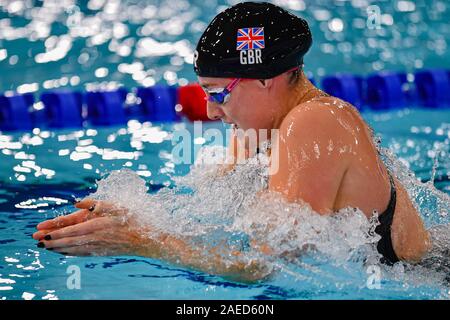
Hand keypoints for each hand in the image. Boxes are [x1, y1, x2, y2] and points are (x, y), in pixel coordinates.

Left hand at [32, 198, 151, 256]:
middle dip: (51, 241)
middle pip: (69, 241)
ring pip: (73, 249)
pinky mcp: (102, 252)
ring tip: (44, 247)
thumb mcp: (118, 206)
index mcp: (98, 225)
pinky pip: (81, 254)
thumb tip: (76, 202)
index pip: (72, 230)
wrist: (147, 240)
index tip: (43, 232)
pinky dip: (69, 253)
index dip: (57, 232)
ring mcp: (98, 247)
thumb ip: (97, 203)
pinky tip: (63, 253)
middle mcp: (96, 238)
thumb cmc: (134, 220)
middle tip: (36, 240)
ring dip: (57, 248)